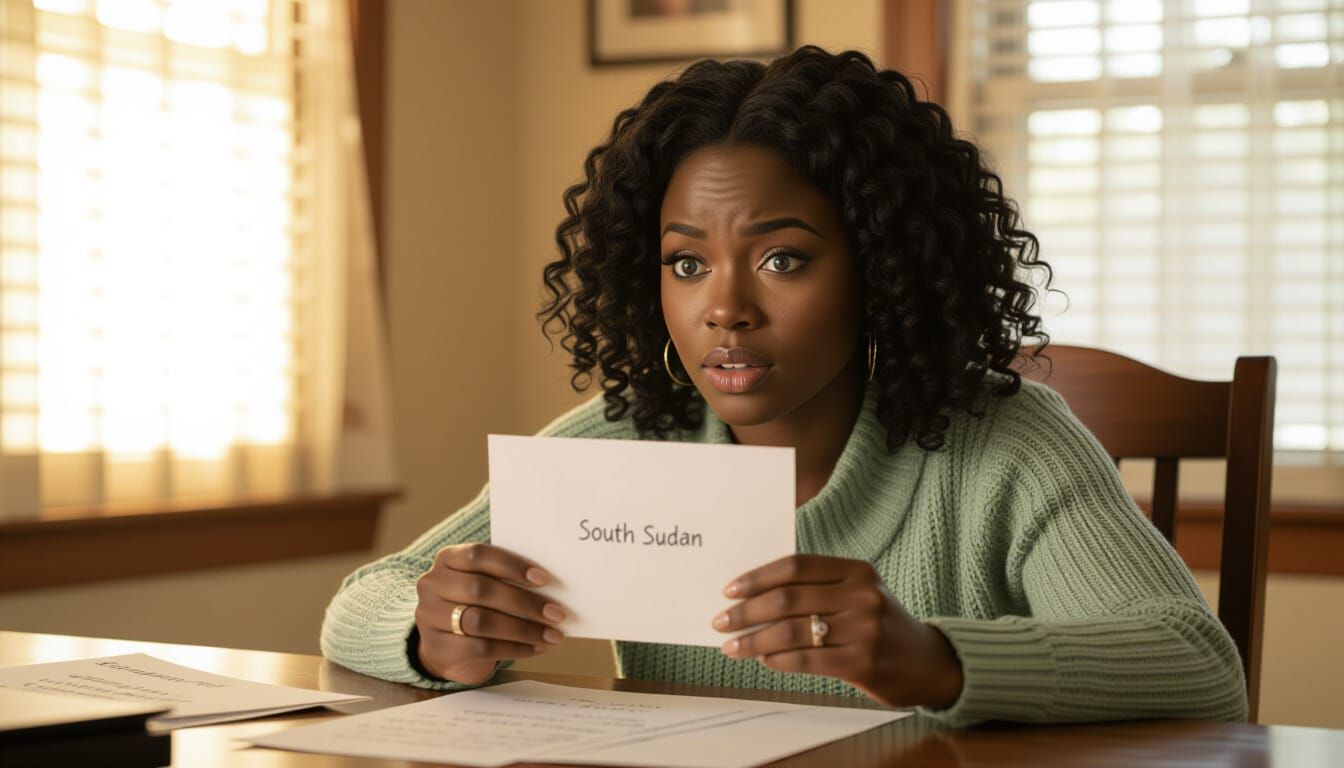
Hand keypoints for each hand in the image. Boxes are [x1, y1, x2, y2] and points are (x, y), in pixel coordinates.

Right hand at [414, 543, 566, 684]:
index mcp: (447, 560)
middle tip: (556, 613)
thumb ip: (506, 579)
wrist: (445, 646)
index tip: (544, 579)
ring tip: (552, 635)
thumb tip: (553, 588)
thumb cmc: (475, 606)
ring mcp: (429, 617)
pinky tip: (536, 648)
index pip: (477, 555)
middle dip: (524, 602)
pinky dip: (514, 649)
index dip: (512, 565)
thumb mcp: (483, 585)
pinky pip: (481, 648)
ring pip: (481, 621)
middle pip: (481, 590)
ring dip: (523, 629)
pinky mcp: (437, 648)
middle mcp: (432, 585)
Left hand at [711, 554, 963, 708]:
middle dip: (746, 610)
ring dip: (754, 640)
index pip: (796, 566)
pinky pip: (807, 660)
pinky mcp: (862, 663)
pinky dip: (778, 660)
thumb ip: (816, 589)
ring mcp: (864, 629)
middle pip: (788, 598)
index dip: (758, 577)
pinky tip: (764, 660)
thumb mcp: (858, 593)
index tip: (730, 590)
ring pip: (792, 631)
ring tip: (732, 646)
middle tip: (720, 620)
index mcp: (856, 570)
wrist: (928, 662)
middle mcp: (861, 595)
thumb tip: (754, 597)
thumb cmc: (880, 624)